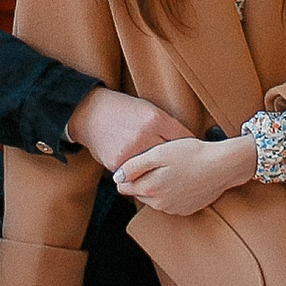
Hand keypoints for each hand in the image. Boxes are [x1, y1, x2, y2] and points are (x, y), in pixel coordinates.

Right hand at [69, 86, 191, 170]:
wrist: (89, 113)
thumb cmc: (122, 110)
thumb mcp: (147, 108)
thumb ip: (166, 124)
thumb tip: (187, 142)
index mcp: (155, 119)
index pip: (183, 138)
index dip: (191, 147)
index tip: (195, 154)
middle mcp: (144, 136)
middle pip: (171, 157)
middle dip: (179, 164)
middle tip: (186, 170)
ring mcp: (130, 151)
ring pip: (154, 170)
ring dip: (161, 175)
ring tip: (169, 177)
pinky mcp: (117, 163)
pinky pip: (136, 175)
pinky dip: (142, 176)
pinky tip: (147, 177)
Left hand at [112, 131, 258, 218]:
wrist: (223, 166)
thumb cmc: (192, 154)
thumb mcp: (159, 153)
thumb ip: (135, 165)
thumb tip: (117, 177)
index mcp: (150, 189)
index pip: (123, 186)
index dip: (126, 172)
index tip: (136, 161)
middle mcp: (159, 204)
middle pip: (139, 192)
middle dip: (142, 179)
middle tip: (157, 162)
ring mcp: (174, 210)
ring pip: (154, 198)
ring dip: (157, 185)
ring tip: (172, 168)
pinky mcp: (186, 210)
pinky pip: (170, 201)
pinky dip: (172, 191)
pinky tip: (182, 177)